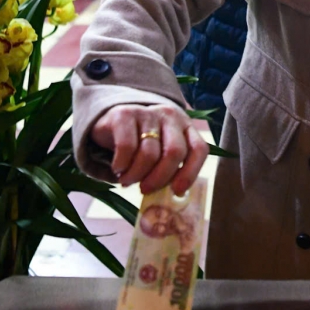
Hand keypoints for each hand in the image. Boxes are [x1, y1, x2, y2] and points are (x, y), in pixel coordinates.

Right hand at [90, 103, 209, 194]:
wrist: (111, 120)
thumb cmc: (141, 144)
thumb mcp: (161, 152)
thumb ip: (169, 168)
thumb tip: (172, 196)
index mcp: (185, 126)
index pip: (198, 149)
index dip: (190, 173)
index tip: (177, 191)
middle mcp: (170, 117)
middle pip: (174, 152)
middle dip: (160, 178)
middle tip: (145, 190)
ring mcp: (148, 113)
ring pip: (149, 154)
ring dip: (136, 175)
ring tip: (127, 181)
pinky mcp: (124, 114)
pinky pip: (126, 147)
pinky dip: (122, 165)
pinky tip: (118, 169)